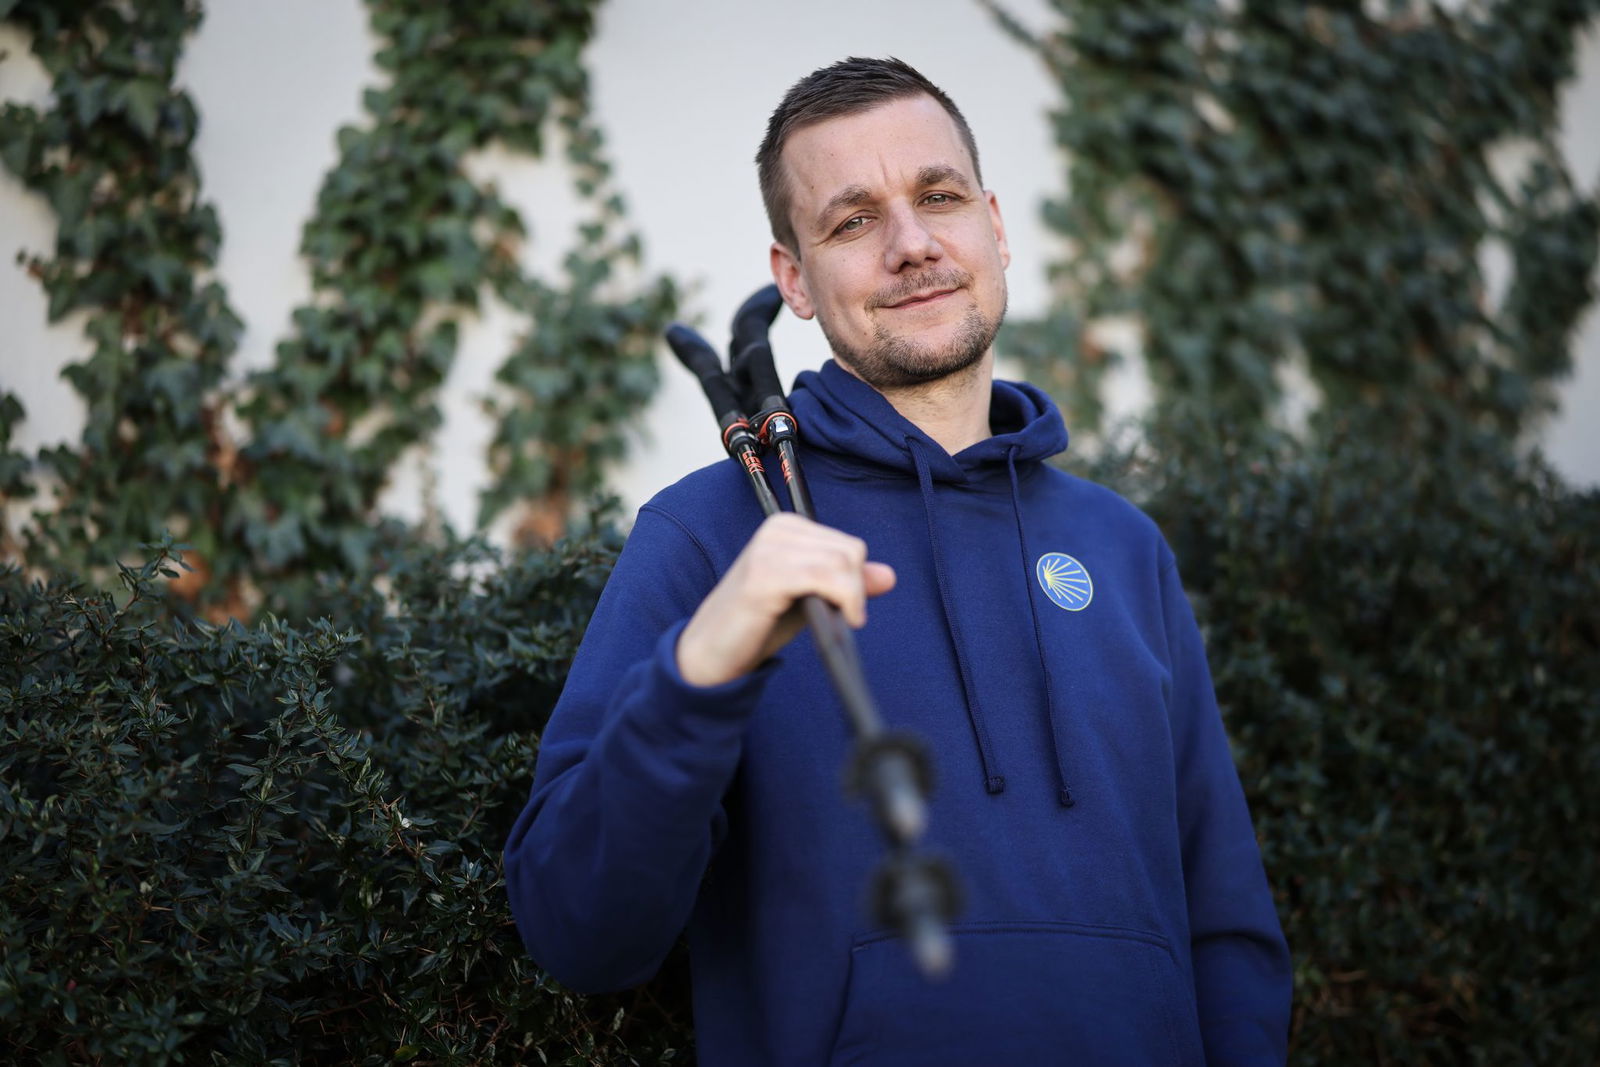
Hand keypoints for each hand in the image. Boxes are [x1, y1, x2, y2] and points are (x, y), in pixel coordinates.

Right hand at [676, 513, 896, 687]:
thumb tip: (888, 575)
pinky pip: (824, 578)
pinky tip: (843, 620)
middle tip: (846, 617)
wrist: (711, 652)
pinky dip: (845, 600)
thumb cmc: (758, 624)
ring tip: (843, 620)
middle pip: (849, 551)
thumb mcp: (810, 598)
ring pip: (842, 563)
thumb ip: (845, 583)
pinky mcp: (763, 577)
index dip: (857, 578)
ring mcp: (767, 551)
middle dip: (856, 588)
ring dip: (852, 597)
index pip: (847, 544)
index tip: (848, 607)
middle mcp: (776, 530)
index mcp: (786, 527)